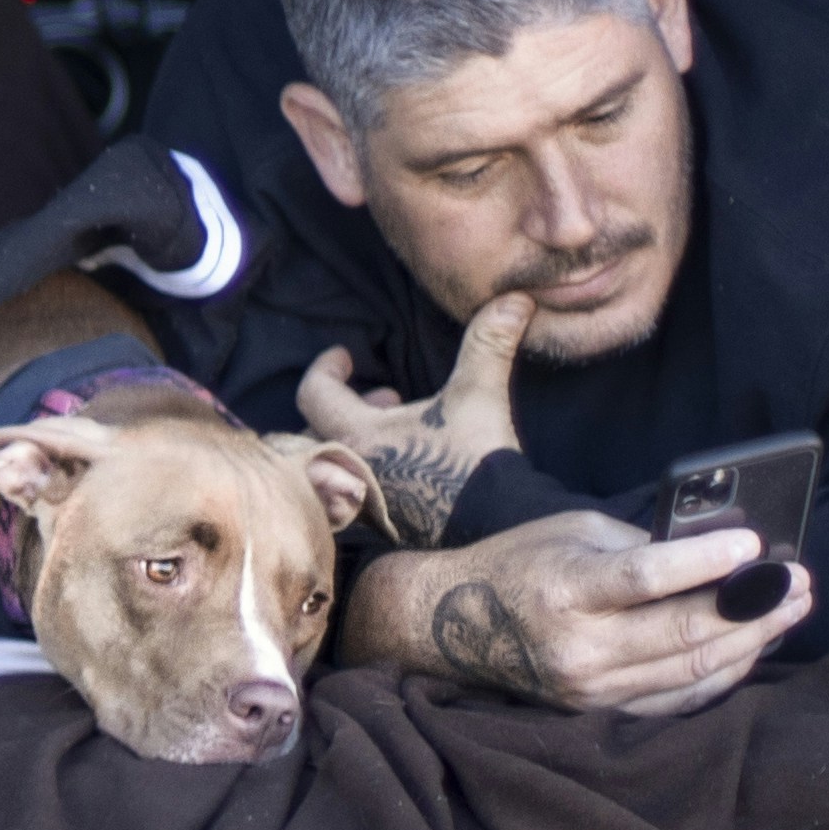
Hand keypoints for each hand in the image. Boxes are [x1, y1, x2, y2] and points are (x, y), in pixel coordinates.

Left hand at [298, 295, 533, 554]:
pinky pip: (354, 494)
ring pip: (333, 465)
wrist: (497, 532)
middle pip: (313, 431)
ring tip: (398, 427)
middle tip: (383, 397)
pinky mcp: (381, 527)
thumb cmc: (476, 461)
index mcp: (356, 435)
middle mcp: (347, 471)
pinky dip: (368, 471)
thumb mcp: (479, 394)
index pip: (312, 392)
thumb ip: (489, 343)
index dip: (326, 367)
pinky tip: (407, 465)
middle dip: (342, 407)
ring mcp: (361, 504)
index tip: (344, 356)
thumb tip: (516, 298)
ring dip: (356, 439)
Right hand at [350, 505, 809, 716]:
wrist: (453, 625)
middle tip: (800, 583)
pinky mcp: (598, 711)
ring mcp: (589, 688)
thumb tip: (717, 555)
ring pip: (691, 672)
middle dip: (754, 608)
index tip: (757, 546)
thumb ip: (640, 545)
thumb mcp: (572, 531)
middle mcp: (577, 647)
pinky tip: (753, 647)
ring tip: (792, 611)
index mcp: (564, 589)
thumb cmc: (520, 562)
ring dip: (752, 641)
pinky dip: (722, 674)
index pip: (647, 578)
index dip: (707, 563)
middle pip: (684, 635)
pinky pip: (677, 700)